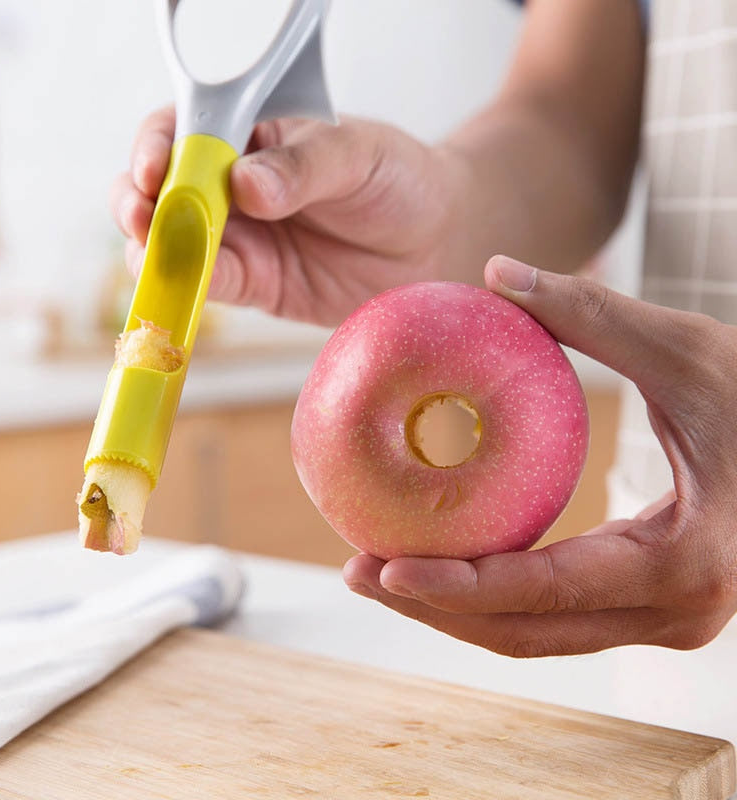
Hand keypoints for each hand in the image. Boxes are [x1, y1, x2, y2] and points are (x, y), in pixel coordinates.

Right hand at [111, 108, 466, 326]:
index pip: (184, 131)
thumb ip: (303, 167)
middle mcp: (232, 186)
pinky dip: (187, 290)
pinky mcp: (254, 283)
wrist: (432, 242)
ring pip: (173, 242)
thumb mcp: (358, 156)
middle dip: (138, 203)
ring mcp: (240, 237)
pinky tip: (181, 290)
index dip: (157, 148)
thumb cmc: (398, 180)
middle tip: (141, 219)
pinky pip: (210, 287)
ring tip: (154, 257)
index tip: (153, 170)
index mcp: (251, 136)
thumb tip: (245, 183)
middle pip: (161, 190)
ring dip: (153, 251)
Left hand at [344, 255, 736, 656]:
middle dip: (432, 608)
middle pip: (523, 631)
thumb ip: (590, 311)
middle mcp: (675, 612)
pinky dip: (491, 595)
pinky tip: (441, 558)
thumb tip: (495, 269)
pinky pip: (553, 613)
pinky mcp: (650, 605)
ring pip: (534, 634)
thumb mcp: (688, 348)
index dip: (455, 586)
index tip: (380, 568)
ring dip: (453, 610)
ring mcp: (664, 618)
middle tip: (355, 570)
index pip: (543, 589)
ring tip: (378, 569)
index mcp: (685, 561)